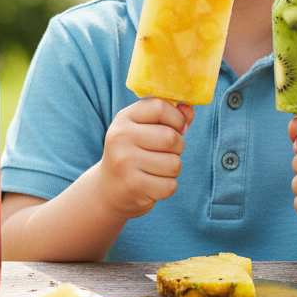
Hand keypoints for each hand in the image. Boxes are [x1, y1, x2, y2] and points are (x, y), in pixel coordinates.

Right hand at [96, 99, 192, 219]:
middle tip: (164, 153)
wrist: (107, 190)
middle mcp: (120, 138)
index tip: (177, 128)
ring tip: (155, 169)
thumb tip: (189, 111)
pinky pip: (170, 185)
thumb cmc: (133, 153)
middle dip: (178, 147)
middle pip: (171, 137)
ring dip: (172, 169)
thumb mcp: (144, 128)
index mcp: (123, 118)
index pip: (160, 107)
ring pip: (174, 164)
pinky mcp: (133, 187)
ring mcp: (124, 163)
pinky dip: (167, 187)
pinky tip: (151, 185)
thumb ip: (170, 116)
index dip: (177, 118)